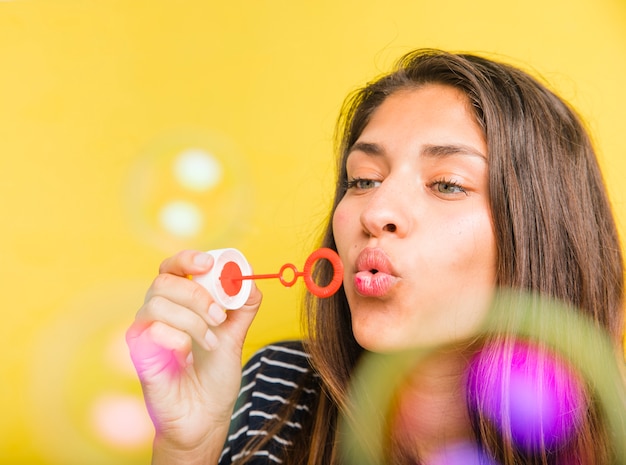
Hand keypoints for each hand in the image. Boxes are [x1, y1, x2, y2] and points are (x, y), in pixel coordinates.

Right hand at [126, 250, 261, 462]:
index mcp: (180, 302)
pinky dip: (176, 339)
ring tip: (211, 342)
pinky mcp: (138, 353)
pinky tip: (187, 356)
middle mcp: (159, 312)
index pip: (173, 266)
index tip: (208, 263)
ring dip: (192, 321)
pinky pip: (150, 330)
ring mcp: (145, 331)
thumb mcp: (237, 335)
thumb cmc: (215, 375)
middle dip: (197, 294)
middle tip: (220, 316)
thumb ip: (244, 306)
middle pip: (164, 280)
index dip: (187, 258)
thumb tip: (249, 279)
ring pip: (157, 303)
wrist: (205, 415)